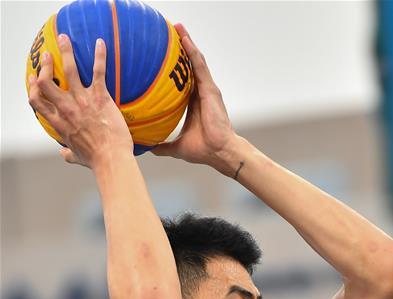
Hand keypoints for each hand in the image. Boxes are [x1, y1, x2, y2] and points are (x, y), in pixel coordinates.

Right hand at [27, 36, 131, 167]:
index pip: (36, 100)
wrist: (112, 160)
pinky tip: (101, 43)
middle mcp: (66, 109)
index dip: (33, 87)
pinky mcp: (100, 98)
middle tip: (47, 56)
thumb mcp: (77, 157)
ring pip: (68, 70)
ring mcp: (82, 101)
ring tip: (64, 39)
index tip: (33, 78)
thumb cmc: (96, 161)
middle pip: (46, 81)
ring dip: (65, 51)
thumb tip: (64, 155)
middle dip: (44, 66)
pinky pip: (98, 72)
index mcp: (58, 122)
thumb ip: (68, 153)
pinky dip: (100, 56)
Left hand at [152, 25, 236, 170]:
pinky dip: (192, 51)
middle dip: (182, 50)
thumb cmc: (205, 150)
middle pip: (190, 67)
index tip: (164, 59)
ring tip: (178, 28)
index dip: (176, 69)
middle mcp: (202, 94)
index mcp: (194, 104)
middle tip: (170, 34)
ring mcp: (207, 90)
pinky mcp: (211, 89)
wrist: (220, 152)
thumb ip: (164, 145)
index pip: (184, 82)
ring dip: (187, 44)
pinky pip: (200, 66)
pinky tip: (185, 38)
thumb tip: (148, 148)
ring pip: (196, 62)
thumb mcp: (178, 146)